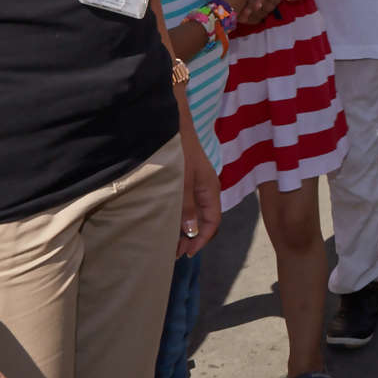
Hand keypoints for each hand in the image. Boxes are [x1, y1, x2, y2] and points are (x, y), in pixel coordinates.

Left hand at [177, 136, 219, 257]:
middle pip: (204, 220)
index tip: (187, 253)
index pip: (212, 222)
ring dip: (183, 228)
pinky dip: (177, 216)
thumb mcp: (182, 180)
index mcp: (210, 190)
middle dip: (191, 237)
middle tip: (173, 252)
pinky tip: (165, 221)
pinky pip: (185, 204)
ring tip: (168, 241)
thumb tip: (191, 231)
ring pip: (193, 213)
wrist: (171, 124)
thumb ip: (186, 205)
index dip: (201, 239)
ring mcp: (195, 185)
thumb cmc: (179, 150)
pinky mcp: (184, 180)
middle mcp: (205, 190)